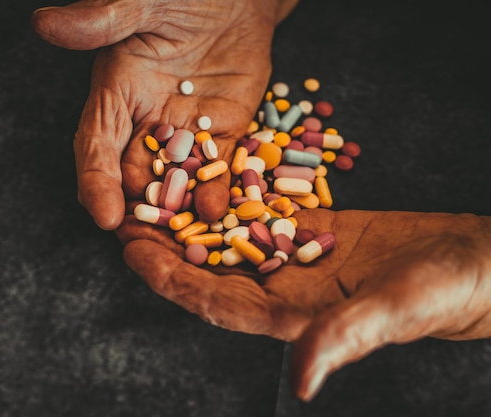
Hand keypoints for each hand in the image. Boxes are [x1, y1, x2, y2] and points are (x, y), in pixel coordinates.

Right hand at [32, 0, 298, 228]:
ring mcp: (186, 132)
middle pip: (132, 179)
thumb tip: (45, 24)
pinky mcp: (224, 132)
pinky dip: (218, 192)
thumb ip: (101, 20)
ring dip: (176, 215)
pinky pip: (218, 170)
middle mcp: (146, 122)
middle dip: (135, 214)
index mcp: (116, 95)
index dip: (96, 183)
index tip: (102, 215)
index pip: (96, 148)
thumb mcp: (142, 2)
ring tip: (180, 245)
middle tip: (142, 249)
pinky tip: (221, 212)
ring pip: (174, 184)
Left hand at [116, 208, 490, 400]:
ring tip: (155, 197)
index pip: (217, 303)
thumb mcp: (394, 312)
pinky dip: (233, 199)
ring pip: (230, 240)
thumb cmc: (441, 293)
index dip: (174, 282)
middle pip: (212, 271)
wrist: (471, 263)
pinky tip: (205, 178)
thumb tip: (301, 382)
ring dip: (192, 222)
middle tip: (127, 221)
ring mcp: (295, 258)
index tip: (136, 255)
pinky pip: (262, 213)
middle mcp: (284, 290)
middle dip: (168, 249)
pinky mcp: (312, 231)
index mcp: (292, 317)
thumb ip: (344, 340)